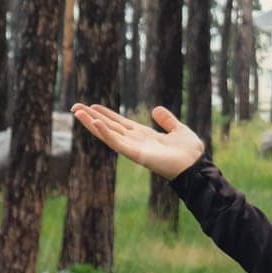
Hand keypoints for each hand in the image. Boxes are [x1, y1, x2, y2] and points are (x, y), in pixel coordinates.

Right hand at [70, 103, 204, 180]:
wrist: (196, 166)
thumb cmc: (190, 152)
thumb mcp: (178, 130)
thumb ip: (167, 120)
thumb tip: (156, 109)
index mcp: (144, 136)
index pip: (120, 123)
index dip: (106, 114)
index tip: (92, 106)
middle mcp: (136, 142)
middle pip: (109, 127)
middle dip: (92, 118)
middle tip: (75, 107)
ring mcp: (134, 148)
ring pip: (108, 134)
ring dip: (92, 124)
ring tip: (77, 112)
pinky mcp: (136, 154)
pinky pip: (117, 143)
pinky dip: (106, 133)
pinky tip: (96, 123)